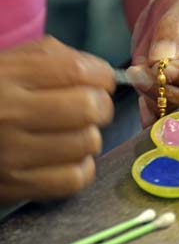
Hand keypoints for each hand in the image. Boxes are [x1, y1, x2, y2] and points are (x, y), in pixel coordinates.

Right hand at [0, 36, 114, 202]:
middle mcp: (8, 113)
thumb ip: (53, 57)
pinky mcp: (14, 186)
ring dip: (88, 137)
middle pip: (89, 108)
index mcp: (6, 76)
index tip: (102, 81)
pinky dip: (80, 168)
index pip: (76, 71)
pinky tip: (67, 158)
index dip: (103, 76)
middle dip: (100, 106)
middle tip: (90, 108)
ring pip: (87, 143)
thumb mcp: (7, 63)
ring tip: (72, 133)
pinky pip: (75, 178)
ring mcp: (11, 153)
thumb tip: (101, 72)